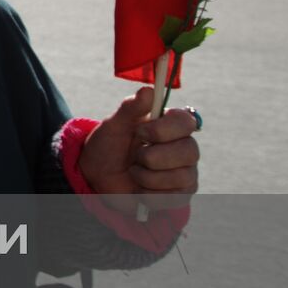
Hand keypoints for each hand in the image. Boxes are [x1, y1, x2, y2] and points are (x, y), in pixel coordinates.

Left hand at [79, 87, 199, 213]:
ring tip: (134, 172)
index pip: (186, 122)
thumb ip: (131, 108)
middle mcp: (184, 147)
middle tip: (135, 157)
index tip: (140, 132)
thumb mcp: (114, 125)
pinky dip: (148, 194)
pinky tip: (138, 188)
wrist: (97, 177)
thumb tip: (148, 90)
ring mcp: (186, 172)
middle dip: (153, 157)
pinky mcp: (180, 194)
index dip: (164, 129)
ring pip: (181, 177)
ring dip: (147, 176)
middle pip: (189, 151)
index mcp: (170, 125)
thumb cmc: (108, 146)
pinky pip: (174, 197)